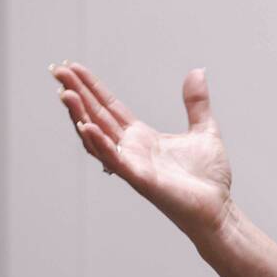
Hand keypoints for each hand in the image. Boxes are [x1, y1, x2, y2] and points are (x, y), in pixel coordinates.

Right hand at [50, 61, 233, 244]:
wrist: (218, 208)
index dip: (91, 88)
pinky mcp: (141, 180)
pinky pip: (115, 160)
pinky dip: (100, 143)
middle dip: (77, 94)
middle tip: (57, 70)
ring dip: (80, 116)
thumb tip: (197, 71)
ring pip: (97, 137)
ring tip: (65, 94)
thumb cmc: (207, 177)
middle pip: (96, 117)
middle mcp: (131, 149)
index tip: (73, 68)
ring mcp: (133, 164)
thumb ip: (196, 102)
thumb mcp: (204, 129)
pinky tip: (87, 126)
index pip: (109, 107)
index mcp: (142, 137)